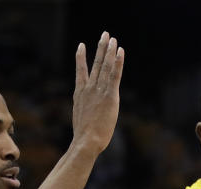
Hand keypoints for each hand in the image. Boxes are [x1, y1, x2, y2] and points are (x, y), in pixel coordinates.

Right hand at [72, 32, 125, 154]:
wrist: (86, 141)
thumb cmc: (85, 137)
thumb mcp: (82, 120)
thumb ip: (85, 111)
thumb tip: (87, 115)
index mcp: (80, 94)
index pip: (81, 71)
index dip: (81, 57)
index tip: (81, 45)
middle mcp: (89, 89)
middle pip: (95, 64)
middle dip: (100, 48)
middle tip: (104, 34)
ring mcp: (99, 91)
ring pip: (105, 66)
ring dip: (109, 51)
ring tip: (112, 38)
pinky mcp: (110, 96)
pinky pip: (114, 75)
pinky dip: (117, 62)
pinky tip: (120, 51)